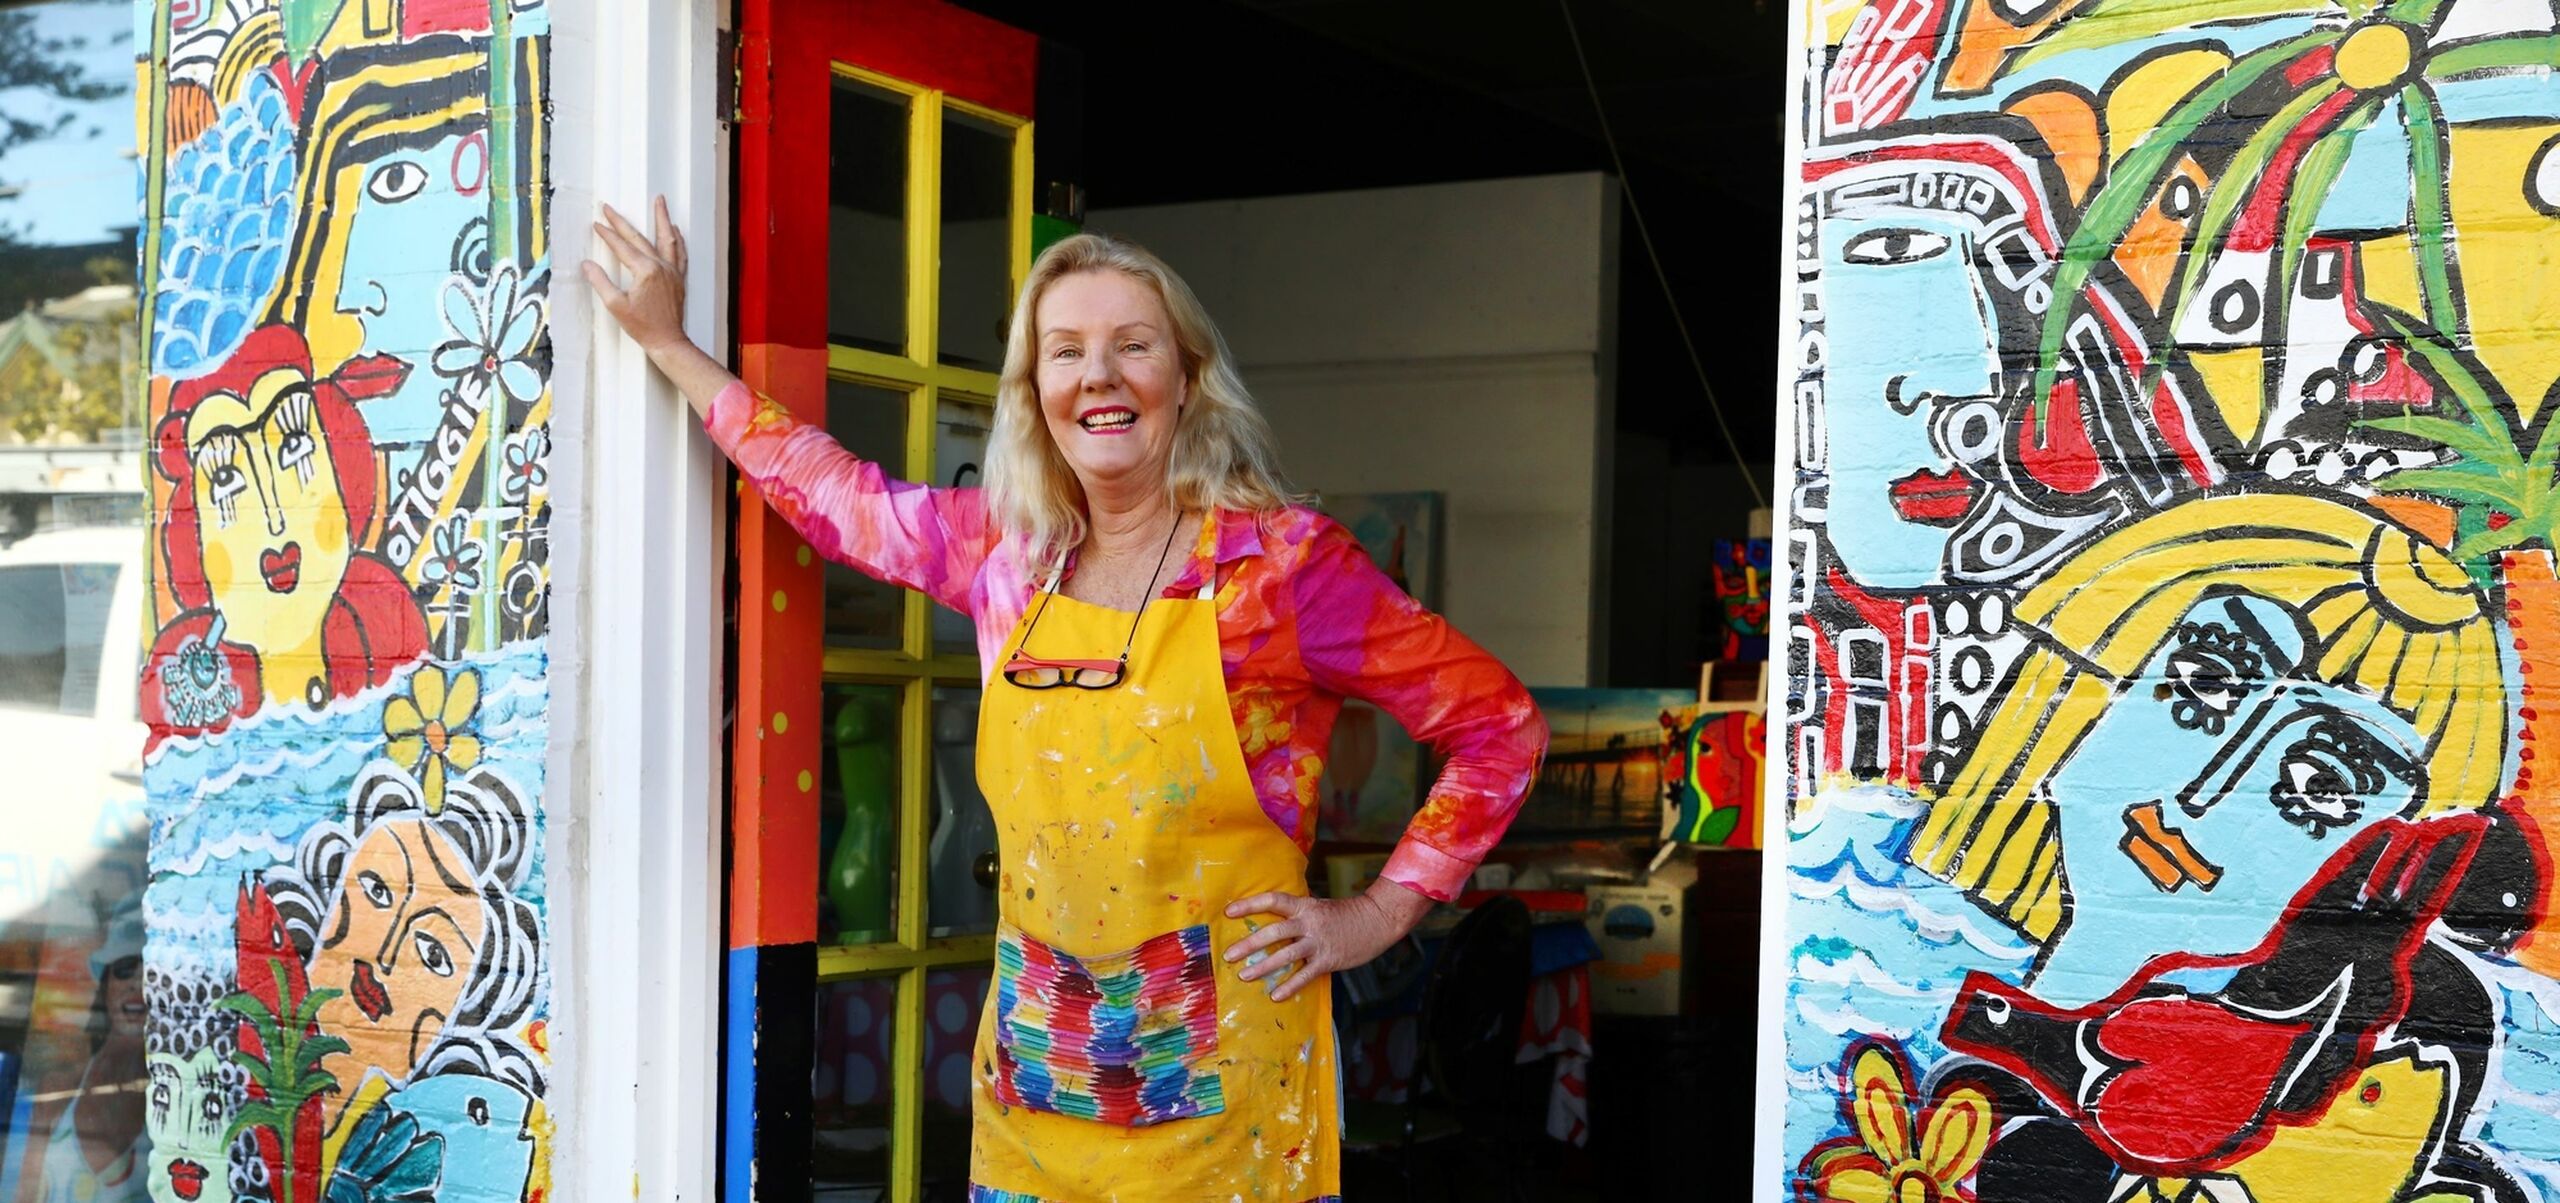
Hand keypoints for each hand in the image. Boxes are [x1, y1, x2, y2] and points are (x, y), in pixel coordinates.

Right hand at [581, 196, 691, 356]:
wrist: (667, 340)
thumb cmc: (642, 326)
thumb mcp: (616, 305)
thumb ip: (600, 282)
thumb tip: (587, 265)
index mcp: (645, 271)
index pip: (622, 247)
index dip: (607, 234)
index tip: (597, 224)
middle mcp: (661, 266)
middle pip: (639, 238)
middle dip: (622, 222)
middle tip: (610, 207)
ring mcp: (672, 271)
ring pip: (667, 238)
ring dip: (662, 218)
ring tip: (660, 200)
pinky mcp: (679, 278)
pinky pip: (680, 252)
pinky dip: (677, 239)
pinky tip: (676, 230)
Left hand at [1222, 882, 1433, 1002]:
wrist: (1376, 921)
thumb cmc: (1344, 915)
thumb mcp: (1318, 908)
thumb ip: (1297, 916)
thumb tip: (1269, 926)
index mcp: (1304, 906)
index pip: (1273, 900)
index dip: (1250, 904)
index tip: (1229, 912)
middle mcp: (1309, 922)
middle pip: (1274, 931)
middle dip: (1249, 943)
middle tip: (1229, 954)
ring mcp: (1318, 942)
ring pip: (1286, 954)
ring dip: (1263, 966)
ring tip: (1245, 976)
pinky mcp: (1328, 960)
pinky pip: (1305, 975)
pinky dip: (1290, 986)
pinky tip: (1276, 996)